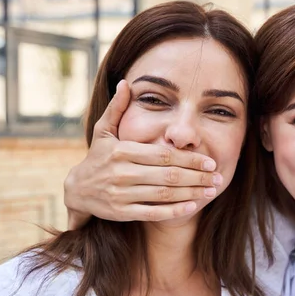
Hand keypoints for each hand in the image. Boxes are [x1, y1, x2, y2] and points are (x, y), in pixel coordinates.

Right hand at [64, 79, 222, 229]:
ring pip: (163, 195)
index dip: (188, 158)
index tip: (210, 160)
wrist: (77, 189)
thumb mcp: (103, 130)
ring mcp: (121, 194)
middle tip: (218, 177)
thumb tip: (125, 83)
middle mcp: (121, 173)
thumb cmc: (98, 156)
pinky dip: (173, 211)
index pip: (163, 154)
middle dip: (196, 177)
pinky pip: (152, 212)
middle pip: (167, 175)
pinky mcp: (121, 212)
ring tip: (211, 191)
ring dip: (190, 193)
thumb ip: (117, 108)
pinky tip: (192, 207)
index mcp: (122, 151)